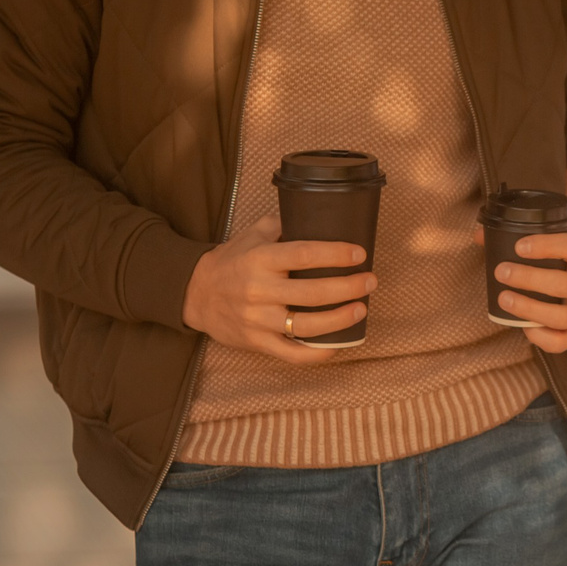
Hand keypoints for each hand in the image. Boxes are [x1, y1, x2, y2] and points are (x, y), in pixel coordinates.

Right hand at [182, 213, 375, 362]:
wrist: (196, 294)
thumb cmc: (233, 260)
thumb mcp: (253, 235)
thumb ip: (284, 223)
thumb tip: (321, 211)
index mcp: (260, 259)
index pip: (305, 254)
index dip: (336, 254)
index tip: (359, 254)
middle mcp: (259, 290)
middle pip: (313, 292)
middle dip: (348, 287)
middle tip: (370, 281)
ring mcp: (258, 320)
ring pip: (307, 325)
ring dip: (340, 319)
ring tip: (361, 308)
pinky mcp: (257, 342)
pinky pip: (292, 354)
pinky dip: (317, 354)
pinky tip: (338, 346)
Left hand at [492, 230, 566, 353]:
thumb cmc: (565, 268)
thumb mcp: (554, 251)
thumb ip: (519, 241)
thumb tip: (480, 237)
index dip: (547, 245)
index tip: (519, 246)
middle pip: (563, 284)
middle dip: (529, 279)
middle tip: (501, 272)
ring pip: (561, 316)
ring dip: (529, 308)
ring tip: (504, 299)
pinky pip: (560, 342)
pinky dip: (539, 336)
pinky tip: (523, 327)